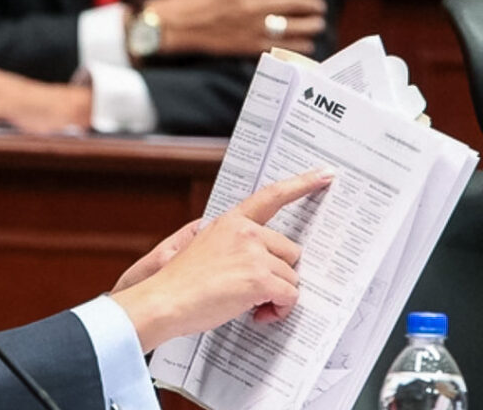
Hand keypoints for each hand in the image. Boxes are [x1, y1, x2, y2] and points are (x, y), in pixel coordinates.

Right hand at [111, 168, 333, 351]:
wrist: (163, 301)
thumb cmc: (180, 283)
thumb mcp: (204, 249)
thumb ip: (234, 245)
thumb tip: (263, 259)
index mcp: (231, 221)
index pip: (271, 196)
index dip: (301, 184)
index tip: (325, 174)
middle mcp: (245, 232)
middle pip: (290, 252)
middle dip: (279, 274)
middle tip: (258, 292)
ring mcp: (253, 254)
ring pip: (291, 278)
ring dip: (277, 296)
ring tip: (251, 305)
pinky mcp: (260, 278)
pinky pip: (289, 297)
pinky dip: (279, 310)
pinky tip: (257, 314)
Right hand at [148, 0, 326, 56]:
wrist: (176, 23)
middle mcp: (254, 5)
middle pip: (296, 3)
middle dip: (313, 4)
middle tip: (319, 6)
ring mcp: (252, 27)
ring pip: (294, 26)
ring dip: (311, 25)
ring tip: (318, 24)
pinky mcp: (248, 46)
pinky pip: (280, 46)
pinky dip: (298, 46)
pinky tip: (307, 45)